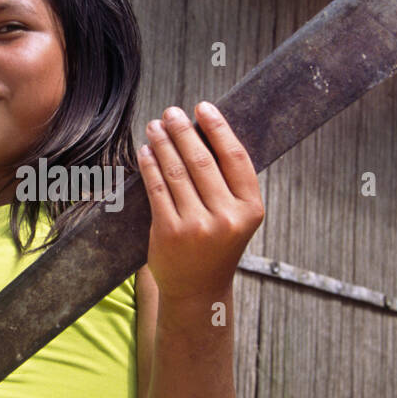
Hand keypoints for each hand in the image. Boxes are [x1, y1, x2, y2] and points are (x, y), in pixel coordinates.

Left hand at [138, 102, 263, 303]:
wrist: (198, 290)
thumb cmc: (217, 246)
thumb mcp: (236, 218)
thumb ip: (227, 183)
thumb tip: (203, 131)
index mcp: (250, 209)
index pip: (235, 157)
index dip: (218, 128)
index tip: (203, 107)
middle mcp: (227, 217)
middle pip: (202, 160)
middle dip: (183, 131)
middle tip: (171, 112)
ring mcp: (197, 226)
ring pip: (177, 172)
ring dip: (163, 144)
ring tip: (155, 127)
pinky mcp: (170, 232)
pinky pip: (158, 189)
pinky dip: (150, 166)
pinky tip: (146, 151)